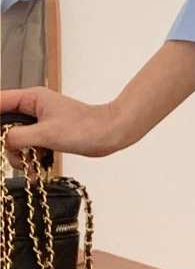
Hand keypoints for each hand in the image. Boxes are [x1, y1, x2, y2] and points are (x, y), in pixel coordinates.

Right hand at [1, 86, 124, 167]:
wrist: (110, 134)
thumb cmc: (85, 127)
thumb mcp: (46, 133)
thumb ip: (18, 137)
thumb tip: (4, 142)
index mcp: (31, 98)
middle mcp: (33, 108)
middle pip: (5, 124)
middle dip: (7, 143)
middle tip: (16, 155)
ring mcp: (41, 122)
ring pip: (17, 139)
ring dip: (19, 154)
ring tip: (29, 165)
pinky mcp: (49, 135)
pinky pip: (30, 147)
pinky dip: (31, 158)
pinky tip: (36, 170)